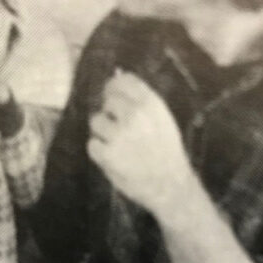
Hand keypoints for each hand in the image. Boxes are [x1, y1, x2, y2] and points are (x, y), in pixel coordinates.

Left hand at [88, 70, 194, 218]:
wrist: (170, 186)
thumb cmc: (166, 153)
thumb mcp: (163, 120)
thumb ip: (142, 100)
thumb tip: (117, 77)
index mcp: (151, 104)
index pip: (123, 81)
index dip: (114, 88)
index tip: (112, 97)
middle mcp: (135, 115)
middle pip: (107, 100)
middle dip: (109, 113)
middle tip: (119, 129)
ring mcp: (119, 135)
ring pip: (95, 121)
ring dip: (103, 133)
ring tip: (119, 146)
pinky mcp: (108, 154)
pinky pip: (92, 145)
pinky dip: (100, 152)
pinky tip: (115, 159)